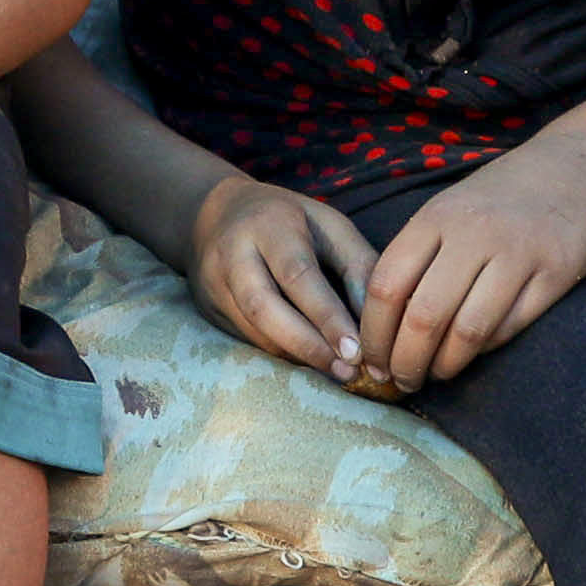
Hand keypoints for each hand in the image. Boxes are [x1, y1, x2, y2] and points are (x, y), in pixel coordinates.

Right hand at [192, 174, 385, 389]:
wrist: (215, 214)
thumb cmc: (288, 220)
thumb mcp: (328, 224)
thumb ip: (358, 265)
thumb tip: (378, 320)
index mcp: (269, 225)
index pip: (297, 275)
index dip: (326, 316)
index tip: (356, 351)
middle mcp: (233, 253)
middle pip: (264, 308)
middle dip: (308, 345)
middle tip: (347, 372)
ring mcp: (213, 283)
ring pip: (253, 329)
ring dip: (296, 355)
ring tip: (335, 371)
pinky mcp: (208, 308)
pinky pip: (246, 338)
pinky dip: (280, 352)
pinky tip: (309, 361)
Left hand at [359, 150, 585, 389]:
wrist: (578, 166)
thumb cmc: (500, 196)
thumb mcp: (449, 209)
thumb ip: (417, 256)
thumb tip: (382, 325)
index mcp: (436, 217)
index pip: (387, 285)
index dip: (374, 333)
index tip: (372, 360)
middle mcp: (475, 233)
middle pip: (424, 316)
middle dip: (405, 361)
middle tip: (401, 380)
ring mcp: (519, 253)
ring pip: (469, 330)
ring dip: (445, 365)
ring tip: (436, 374)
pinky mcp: (557, 273)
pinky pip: (511, 327)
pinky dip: (484, 349)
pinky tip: (473, 353)